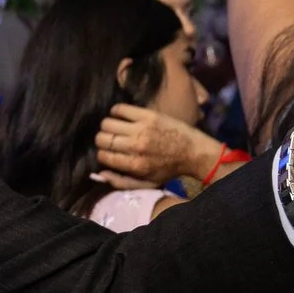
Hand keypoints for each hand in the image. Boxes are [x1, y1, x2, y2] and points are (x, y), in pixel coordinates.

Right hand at [93, 104, 219, 185]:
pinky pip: (121, 109)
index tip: (106, 152)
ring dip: (107, 126)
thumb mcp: (147, 183)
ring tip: (114, 128)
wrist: (193, 152)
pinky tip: (119, 115)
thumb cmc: (169, 169)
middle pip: (102, 139)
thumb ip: (122, 182)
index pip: (103, 156)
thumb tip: (100, 174)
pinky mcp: (148, 115)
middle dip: (101, 140)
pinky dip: (115, 111)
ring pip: (107, 123)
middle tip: (109, 140)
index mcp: (135, 165)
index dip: (101, 154)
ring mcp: (141, 129)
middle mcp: (136, 146)